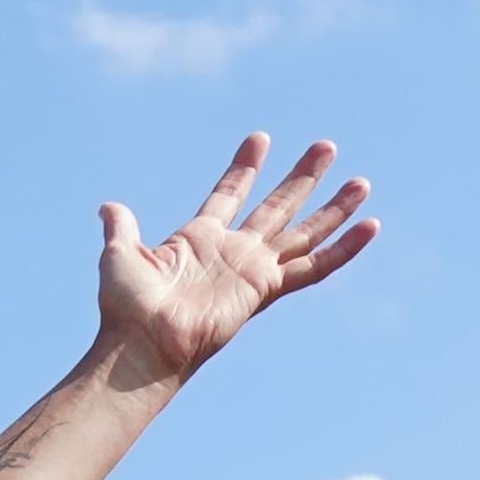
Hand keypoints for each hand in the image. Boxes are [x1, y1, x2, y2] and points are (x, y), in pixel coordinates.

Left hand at [96, 132, 376, 382]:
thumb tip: (109, 208)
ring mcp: (253, 270)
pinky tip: (370, 226)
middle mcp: (233, 253)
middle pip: (277, 207)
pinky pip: (315, 268)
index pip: (229, 195)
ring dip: (333, 207)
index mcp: (199, 240)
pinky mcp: (267, 288)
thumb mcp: (120, 256)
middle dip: (302, 177)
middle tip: (326, 146)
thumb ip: (120, 228)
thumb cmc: (127, 307)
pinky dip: (344, 249)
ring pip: (304, 232)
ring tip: (362, 181)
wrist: (143, 341)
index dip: (244, 168)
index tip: (260, 138)